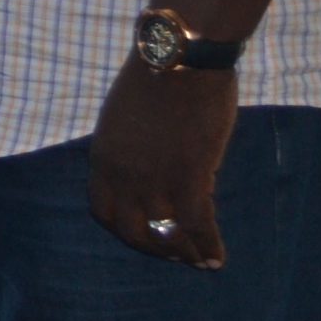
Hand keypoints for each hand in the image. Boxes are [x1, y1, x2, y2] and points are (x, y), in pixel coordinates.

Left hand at [88, 56, 235, 268]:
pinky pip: (197, 227)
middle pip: (132, 231)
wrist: (179, 59)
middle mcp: (122, 175)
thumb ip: (131, 150)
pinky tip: (218, 257)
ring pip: (165, 235)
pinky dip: (208, 247)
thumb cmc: (157, 78)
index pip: (103, 211)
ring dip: (184, 254)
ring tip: (200, 261)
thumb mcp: (124, 117)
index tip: (142, 234)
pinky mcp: (188, 178)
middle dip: (154, 248)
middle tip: (174, 256)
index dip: (123, 229)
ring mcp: (153, 180)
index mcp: (102, 157)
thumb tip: (152, 170)